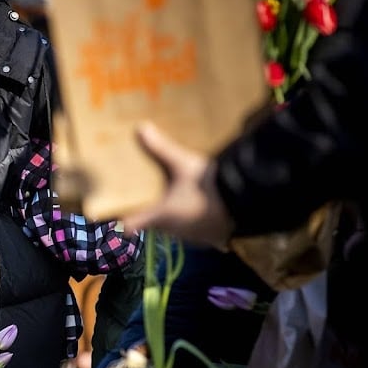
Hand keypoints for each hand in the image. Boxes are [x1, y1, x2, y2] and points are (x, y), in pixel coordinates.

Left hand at [121, 122, 234, 248]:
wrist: (247, 201)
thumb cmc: (208, 183)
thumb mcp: (182, 163)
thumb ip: (159, 148)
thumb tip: (139, 127)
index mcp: (161, 216)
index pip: (132, 226)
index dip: (125, 222)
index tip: (120, 219)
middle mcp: (174, 232)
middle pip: (157, 225)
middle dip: (155, 214)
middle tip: (153, 198)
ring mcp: (195, 238)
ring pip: (178, 229)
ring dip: (177, 218)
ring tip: (181, 201)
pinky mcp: (214, 240)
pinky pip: (199, 232)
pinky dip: (197, 222)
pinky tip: (203, 208)